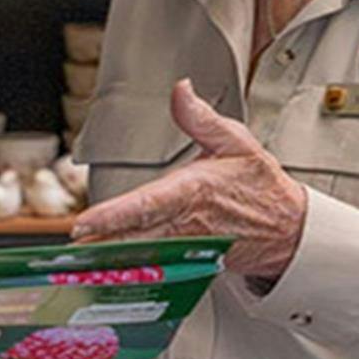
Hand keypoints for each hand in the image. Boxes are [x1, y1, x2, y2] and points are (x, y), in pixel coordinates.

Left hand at [70, 79, 307, 280]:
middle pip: (134, 234)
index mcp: (194, 191)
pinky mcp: (189, 260)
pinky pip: (155, 263)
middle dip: (100, 240)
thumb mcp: (236, 143)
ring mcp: (186, 245)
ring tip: (79, 257)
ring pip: (141, 252)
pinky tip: (108, 269)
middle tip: (70, 244)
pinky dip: (132, 266)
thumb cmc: (260, 186)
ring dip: (110, 256)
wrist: (288, 230)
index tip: (86, 222)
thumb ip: (201, 119)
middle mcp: (187, 222)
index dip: (114, 216)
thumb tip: (181, 90)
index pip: (147, 205)